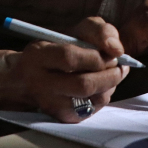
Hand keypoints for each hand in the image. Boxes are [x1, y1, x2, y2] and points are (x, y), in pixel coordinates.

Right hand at [7, 17, 128, 123]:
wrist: (28, 79)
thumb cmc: (58, 50)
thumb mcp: (73, 31)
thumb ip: (97, 30)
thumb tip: (116, 49)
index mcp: (39, 56)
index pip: (69, 58)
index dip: (96, 57)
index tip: (112, 53)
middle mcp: (40, 83)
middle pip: (82, 84)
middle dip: (109, 75)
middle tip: (119, 67)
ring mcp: (50, 104)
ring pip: (90, 100)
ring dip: (110, 86)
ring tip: (113, 75)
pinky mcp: (61, 117)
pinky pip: (91, 110)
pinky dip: (104, 96)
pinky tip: (103, 86)